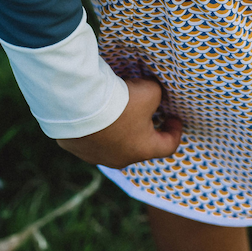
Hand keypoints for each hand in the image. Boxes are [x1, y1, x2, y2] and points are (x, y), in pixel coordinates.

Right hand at [56, 78, 182, 168]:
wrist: (82, 104)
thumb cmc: (122, 102)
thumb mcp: (151, 91)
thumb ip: (157, 96)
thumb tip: (151, 96)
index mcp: (142, 149)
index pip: (168, 146)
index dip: (175, 131)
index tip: (174, 118)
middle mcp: (119, 159)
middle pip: (138, 145)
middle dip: (145, 128)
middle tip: (146, 110)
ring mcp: (95, 156)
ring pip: (113, 143)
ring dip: (119, 128)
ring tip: (118, 109)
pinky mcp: (76, 148)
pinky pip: (91, 138)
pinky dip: (97, 127)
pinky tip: (96, 111)